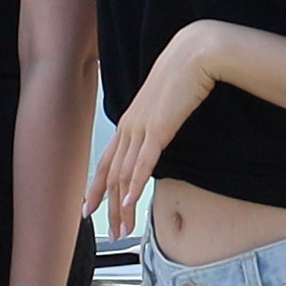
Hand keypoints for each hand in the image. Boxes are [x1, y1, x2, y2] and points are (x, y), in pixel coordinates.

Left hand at [87, 28, 217, 239]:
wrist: (195, 53)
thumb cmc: (183, 74)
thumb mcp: (164, 102)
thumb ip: (157, 120)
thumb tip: (159, 134)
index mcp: (130, 121)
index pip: (107, 161)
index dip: (97, 188)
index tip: (91, 209)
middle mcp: (129, 126)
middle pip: (112, 174)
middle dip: (109, 207)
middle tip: (111, 232)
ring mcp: (142, 127)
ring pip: (124, 174)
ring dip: (122, 205)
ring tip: (122, 229)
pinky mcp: (159, 128)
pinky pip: (143, 162)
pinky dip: (135, 184)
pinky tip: (131, 202)